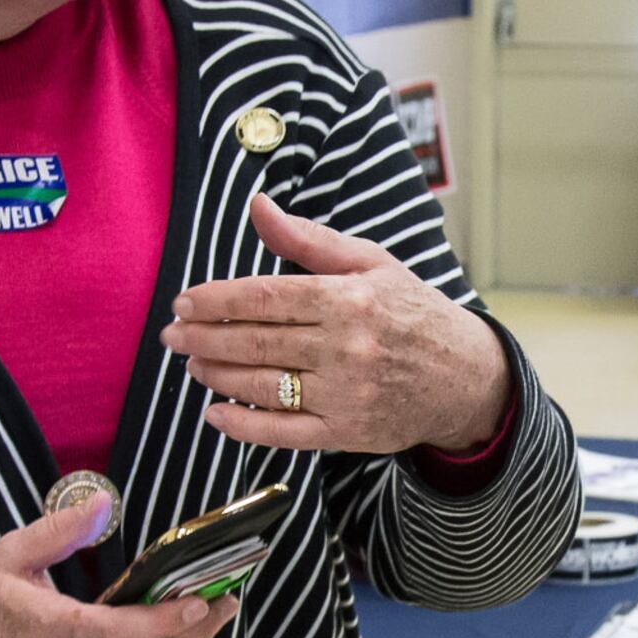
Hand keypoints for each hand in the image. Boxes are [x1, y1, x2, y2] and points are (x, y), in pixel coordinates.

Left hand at [165, 194, 513, 455]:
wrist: (465, 376)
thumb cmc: (412, 311)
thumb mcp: (370, 263)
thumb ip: (307, 239)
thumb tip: (257, 206)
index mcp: (350, 298)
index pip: (267, 297)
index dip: (217, 300)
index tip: (184, 300)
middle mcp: (348, 346)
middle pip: (256, 341)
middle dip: (203, 336)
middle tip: (172, 333)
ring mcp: (346, 393)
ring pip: (263, 385)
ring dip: (217, 374)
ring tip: (192, 362)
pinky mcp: (347, 432)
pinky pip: (283, 432)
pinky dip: (243, 426)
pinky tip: (215, 413)